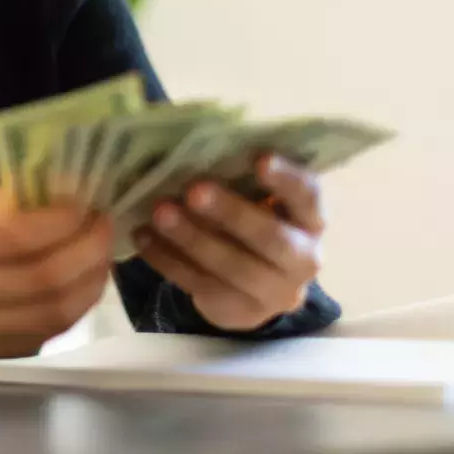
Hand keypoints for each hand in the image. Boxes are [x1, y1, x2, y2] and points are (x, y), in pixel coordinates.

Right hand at [0, 188, 112, 359]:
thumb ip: (14, 203)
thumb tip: (72, 194)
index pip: (16, 237)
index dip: (60, 221)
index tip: (85, 203)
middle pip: (43, 279)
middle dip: (87, 250)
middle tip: (103, 226)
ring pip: (54, 312)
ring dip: (91, 280)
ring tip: (101, 253)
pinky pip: (50, 332)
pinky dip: (78, 304)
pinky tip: (85, 280)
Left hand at [131, 154, 324, 331]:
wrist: (253, 288)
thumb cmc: (251, 221)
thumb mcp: (257, 199)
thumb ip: (240, 177)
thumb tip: (193, 142)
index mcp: (311, 220)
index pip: (308, 196)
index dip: (287, 179)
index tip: (259, 158)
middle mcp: (302, 259)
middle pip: (271, 238)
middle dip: (231, 213)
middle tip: (194, 190)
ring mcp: (272, 292)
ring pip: (232, 267)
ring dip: (192, 238)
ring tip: (159, 212)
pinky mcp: (237, 311)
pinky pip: (199, 284)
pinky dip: (167, 259)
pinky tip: (143, 236)